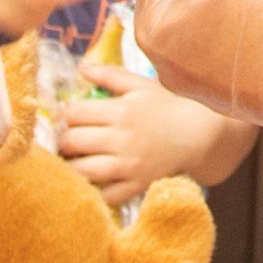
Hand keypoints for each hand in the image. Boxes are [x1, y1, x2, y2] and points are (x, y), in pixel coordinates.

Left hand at [60, 64, 242, 204]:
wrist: (198, 134)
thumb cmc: (166, 106)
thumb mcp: (139, 85)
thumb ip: (108, 74)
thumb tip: (80, 67)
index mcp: (121, 111)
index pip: (73, 114)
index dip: (64, 115)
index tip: (67, 119)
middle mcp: (123, 139)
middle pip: (73, 142)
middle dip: (63, 140)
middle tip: (66, 140)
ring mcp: (130, 165)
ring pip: (83, 171)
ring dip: (72, 167)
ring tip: (74, 160)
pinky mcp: (138, 185)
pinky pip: (106, 195)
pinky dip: (95, 191)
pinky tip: (93, 180)